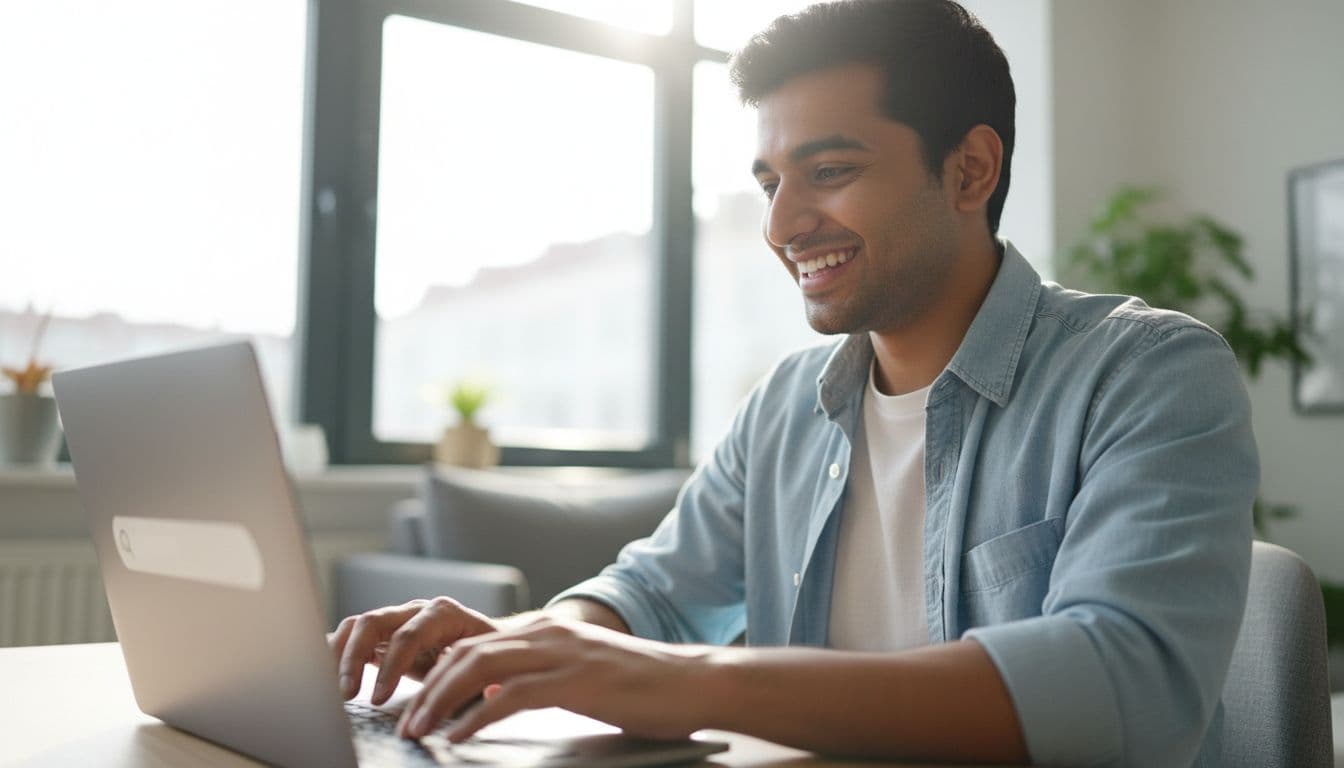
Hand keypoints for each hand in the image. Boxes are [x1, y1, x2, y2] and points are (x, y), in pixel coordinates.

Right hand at [327, 597, 498, 702]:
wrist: (490, 639)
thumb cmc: (491, 653)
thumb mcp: (490, 663)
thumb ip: (481, 676)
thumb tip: (489, 693)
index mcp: (444, 614)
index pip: (409, 635)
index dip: (391, 667)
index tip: (379, 698)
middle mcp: (416, 611)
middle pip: (373, 621)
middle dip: (355, 658)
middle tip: (347, 694)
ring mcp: (397, 619)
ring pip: (357, 625)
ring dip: (339, 654)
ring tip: (333, 687)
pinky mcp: (384, 634)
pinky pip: (351, 635)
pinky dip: (334, 650)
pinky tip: (319, 669)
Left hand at [396, 615, 713, 742]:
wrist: (695, 682)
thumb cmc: (642, 687)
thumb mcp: (580, 676)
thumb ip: (539, 679)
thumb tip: (494, 699)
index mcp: (547, 630)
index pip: (476, 643)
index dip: (437, 672)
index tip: (414, 702)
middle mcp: (548, 633)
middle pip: (467, 652)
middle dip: (427, 688)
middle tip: (404, 720)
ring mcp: (562, 653)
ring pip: (479, 668)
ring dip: (440, 701)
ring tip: (419, 730)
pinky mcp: (576, 681)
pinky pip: (511, 696)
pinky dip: (476, 718)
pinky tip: (458, 737)